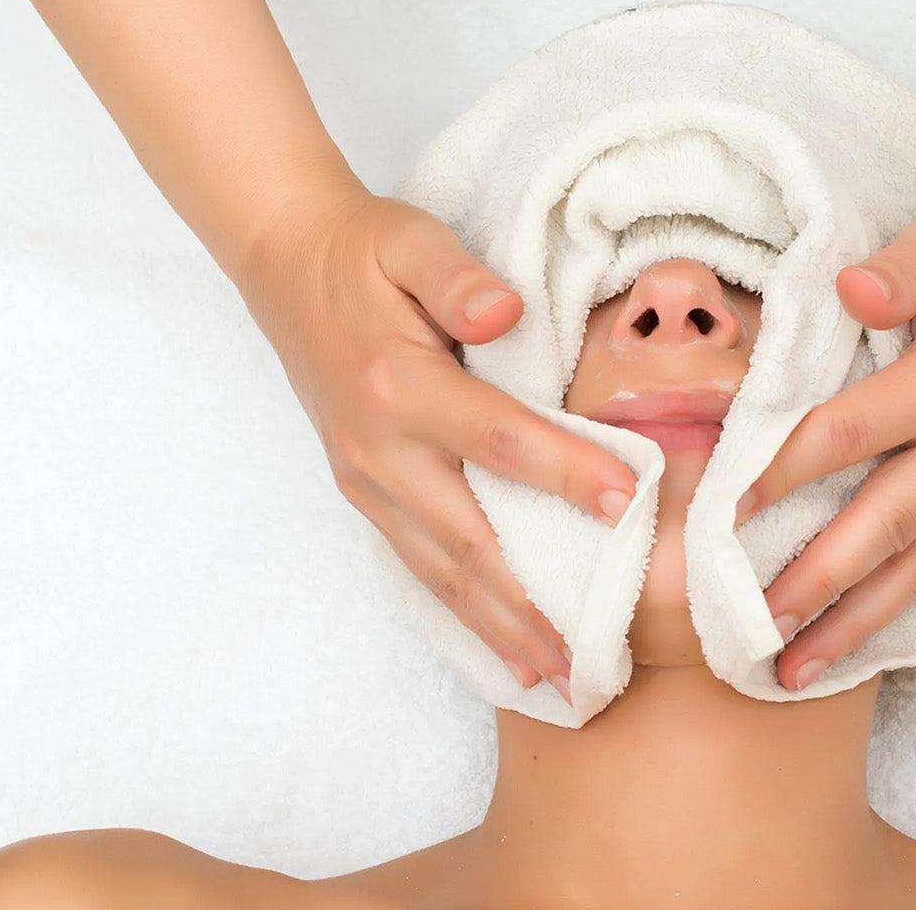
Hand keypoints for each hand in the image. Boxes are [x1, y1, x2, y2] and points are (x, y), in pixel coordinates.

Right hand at [236, 190, 641, 702]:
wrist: (287, 264)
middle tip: (589, 659)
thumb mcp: (409, 238)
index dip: (565, 470)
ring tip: (554, 677)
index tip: (629, 502)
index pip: (497, 437)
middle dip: (531, 604)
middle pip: (468, 539)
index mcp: (398, 385)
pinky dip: (462, 611)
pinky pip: (418, 565)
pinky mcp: (364, 492)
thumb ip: (456, 274)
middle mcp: (378, 450)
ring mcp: (366, 481)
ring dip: (498, 628)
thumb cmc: (364, 251)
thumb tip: (506, 311)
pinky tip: (500, 646)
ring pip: (441, 570)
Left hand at [738, 167, 915, 689]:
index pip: (847, 437)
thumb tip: (844, 293)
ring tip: (800, 670)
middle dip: (813, 586)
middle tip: (752, 632)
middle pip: (882, 526)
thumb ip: (895, 269)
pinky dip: (907, 599)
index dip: (779, 477)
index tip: (722, 518)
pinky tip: (868, 630)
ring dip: (859, 621)